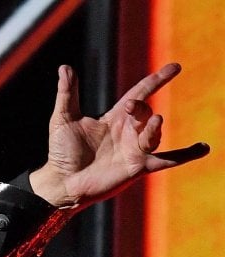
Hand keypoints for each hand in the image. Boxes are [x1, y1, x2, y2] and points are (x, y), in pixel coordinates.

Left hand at [29, 62, 208, 208]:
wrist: (61, 183)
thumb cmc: (60, 153)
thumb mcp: (63, 118)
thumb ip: (68, 93)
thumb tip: (65, 67)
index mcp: (115, 118)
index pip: (141, 93)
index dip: (157, 80)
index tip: (175, 67)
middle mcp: (128, 132)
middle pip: (147, 112)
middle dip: (142, 108)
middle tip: (131, 108)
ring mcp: (134, 150)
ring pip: (154, 133)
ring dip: (154, 127)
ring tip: (155, 121)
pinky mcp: (137, 167)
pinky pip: (167, 160)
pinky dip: (185, 155)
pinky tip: (203, 149)